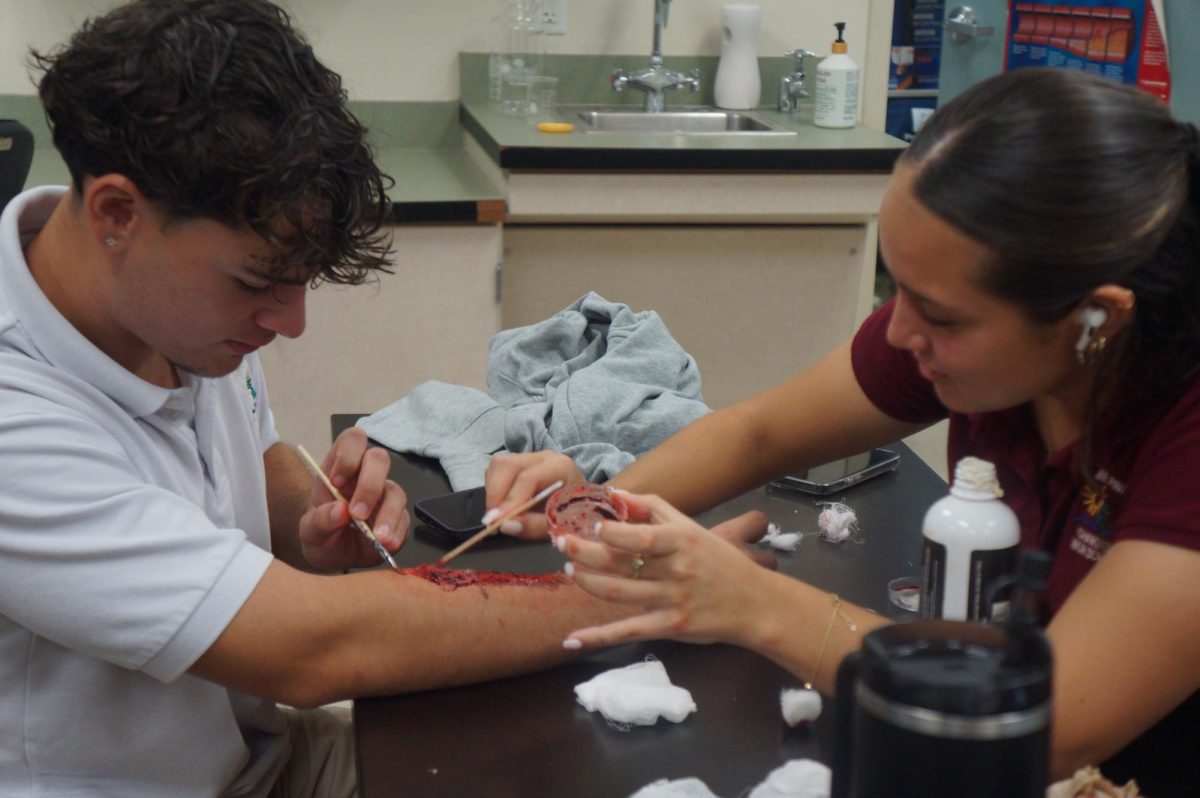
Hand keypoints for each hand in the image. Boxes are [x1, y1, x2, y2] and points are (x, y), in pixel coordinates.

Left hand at [298, 428, 410, 569]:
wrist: (333, 557)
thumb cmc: (321, 534)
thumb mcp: (310, 531)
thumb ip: (320, 521)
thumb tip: (341, 512)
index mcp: (340, 468)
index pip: (352, 441)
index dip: (348, 455)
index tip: (336, 481)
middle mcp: (365, 476)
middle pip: (379, 459)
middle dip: (370, 484)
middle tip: (357, 513)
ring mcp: (384, 496)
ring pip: (396, 491)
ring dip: (387, 514)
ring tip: (378, 538)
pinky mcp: (398, 517)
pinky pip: (404, 519)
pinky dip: (397, 532)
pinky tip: (387, 544)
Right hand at [483, 451, 586, 538]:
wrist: (582, 505)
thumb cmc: (574, 514)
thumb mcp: (559, 525)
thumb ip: (534, 526)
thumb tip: (504, 525)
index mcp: (560, 468)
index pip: (527, 478)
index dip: (510, 501)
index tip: (497, 522)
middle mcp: (544, 457)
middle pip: (507, 465)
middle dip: (495, 494)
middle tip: (493, 520)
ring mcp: (530, 457)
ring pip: (498, 465)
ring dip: (492, 491)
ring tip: (498, 514)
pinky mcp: (519, 463)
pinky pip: (497, 470)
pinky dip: (493, 489)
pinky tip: (503, 505)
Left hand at [558, 493, 772, 648]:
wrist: (754, 604)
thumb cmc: (719, 561)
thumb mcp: (692, 528)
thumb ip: (654, 509)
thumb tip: (615, 496)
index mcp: (681, 541)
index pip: (641, 537)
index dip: (612, 533)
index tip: (592, 526)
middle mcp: (676, 571)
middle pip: (621, 564)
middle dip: (585, 553)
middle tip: (562, 543)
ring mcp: (671, 601)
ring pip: (618, 593)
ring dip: (587, 582)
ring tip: (571, 571)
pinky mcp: (669, 627)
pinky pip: (627, 632)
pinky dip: (597, 638)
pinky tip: (572, 640)